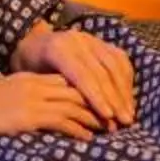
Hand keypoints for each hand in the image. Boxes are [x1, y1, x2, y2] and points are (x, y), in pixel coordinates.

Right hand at [0, 72, 101, 140]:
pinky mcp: (29, 117)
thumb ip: (27, 95)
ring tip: (107, 129)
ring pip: (73, 105)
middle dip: (97, 104)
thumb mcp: (7, 94)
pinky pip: (61, 121)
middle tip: (113, 117)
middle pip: (76, 91)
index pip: (67, 80)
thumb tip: (45, 108)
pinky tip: (87, 138)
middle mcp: (36, 86)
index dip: (88, 92)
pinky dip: (78, 129)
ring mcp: (33, 100)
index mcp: (31, 79)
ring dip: (93, 118)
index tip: (103, 102)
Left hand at [10, 22, 137, 127]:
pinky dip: (127, 79)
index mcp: (57, 49)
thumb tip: (73, 120)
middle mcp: (77, 40)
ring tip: (129, 114)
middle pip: (102, 71)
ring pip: (115, 64)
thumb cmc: (29, 69)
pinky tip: (128, 98)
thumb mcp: (32, 81)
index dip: (96, 96)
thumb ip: (53, 95)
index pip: (82, 75)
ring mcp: (91, 39)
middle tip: (125, 121)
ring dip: (125, 91)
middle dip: (115, 98)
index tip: (108, 116)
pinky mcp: (101, 41)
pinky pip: (120, 59)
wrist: (33, 43)